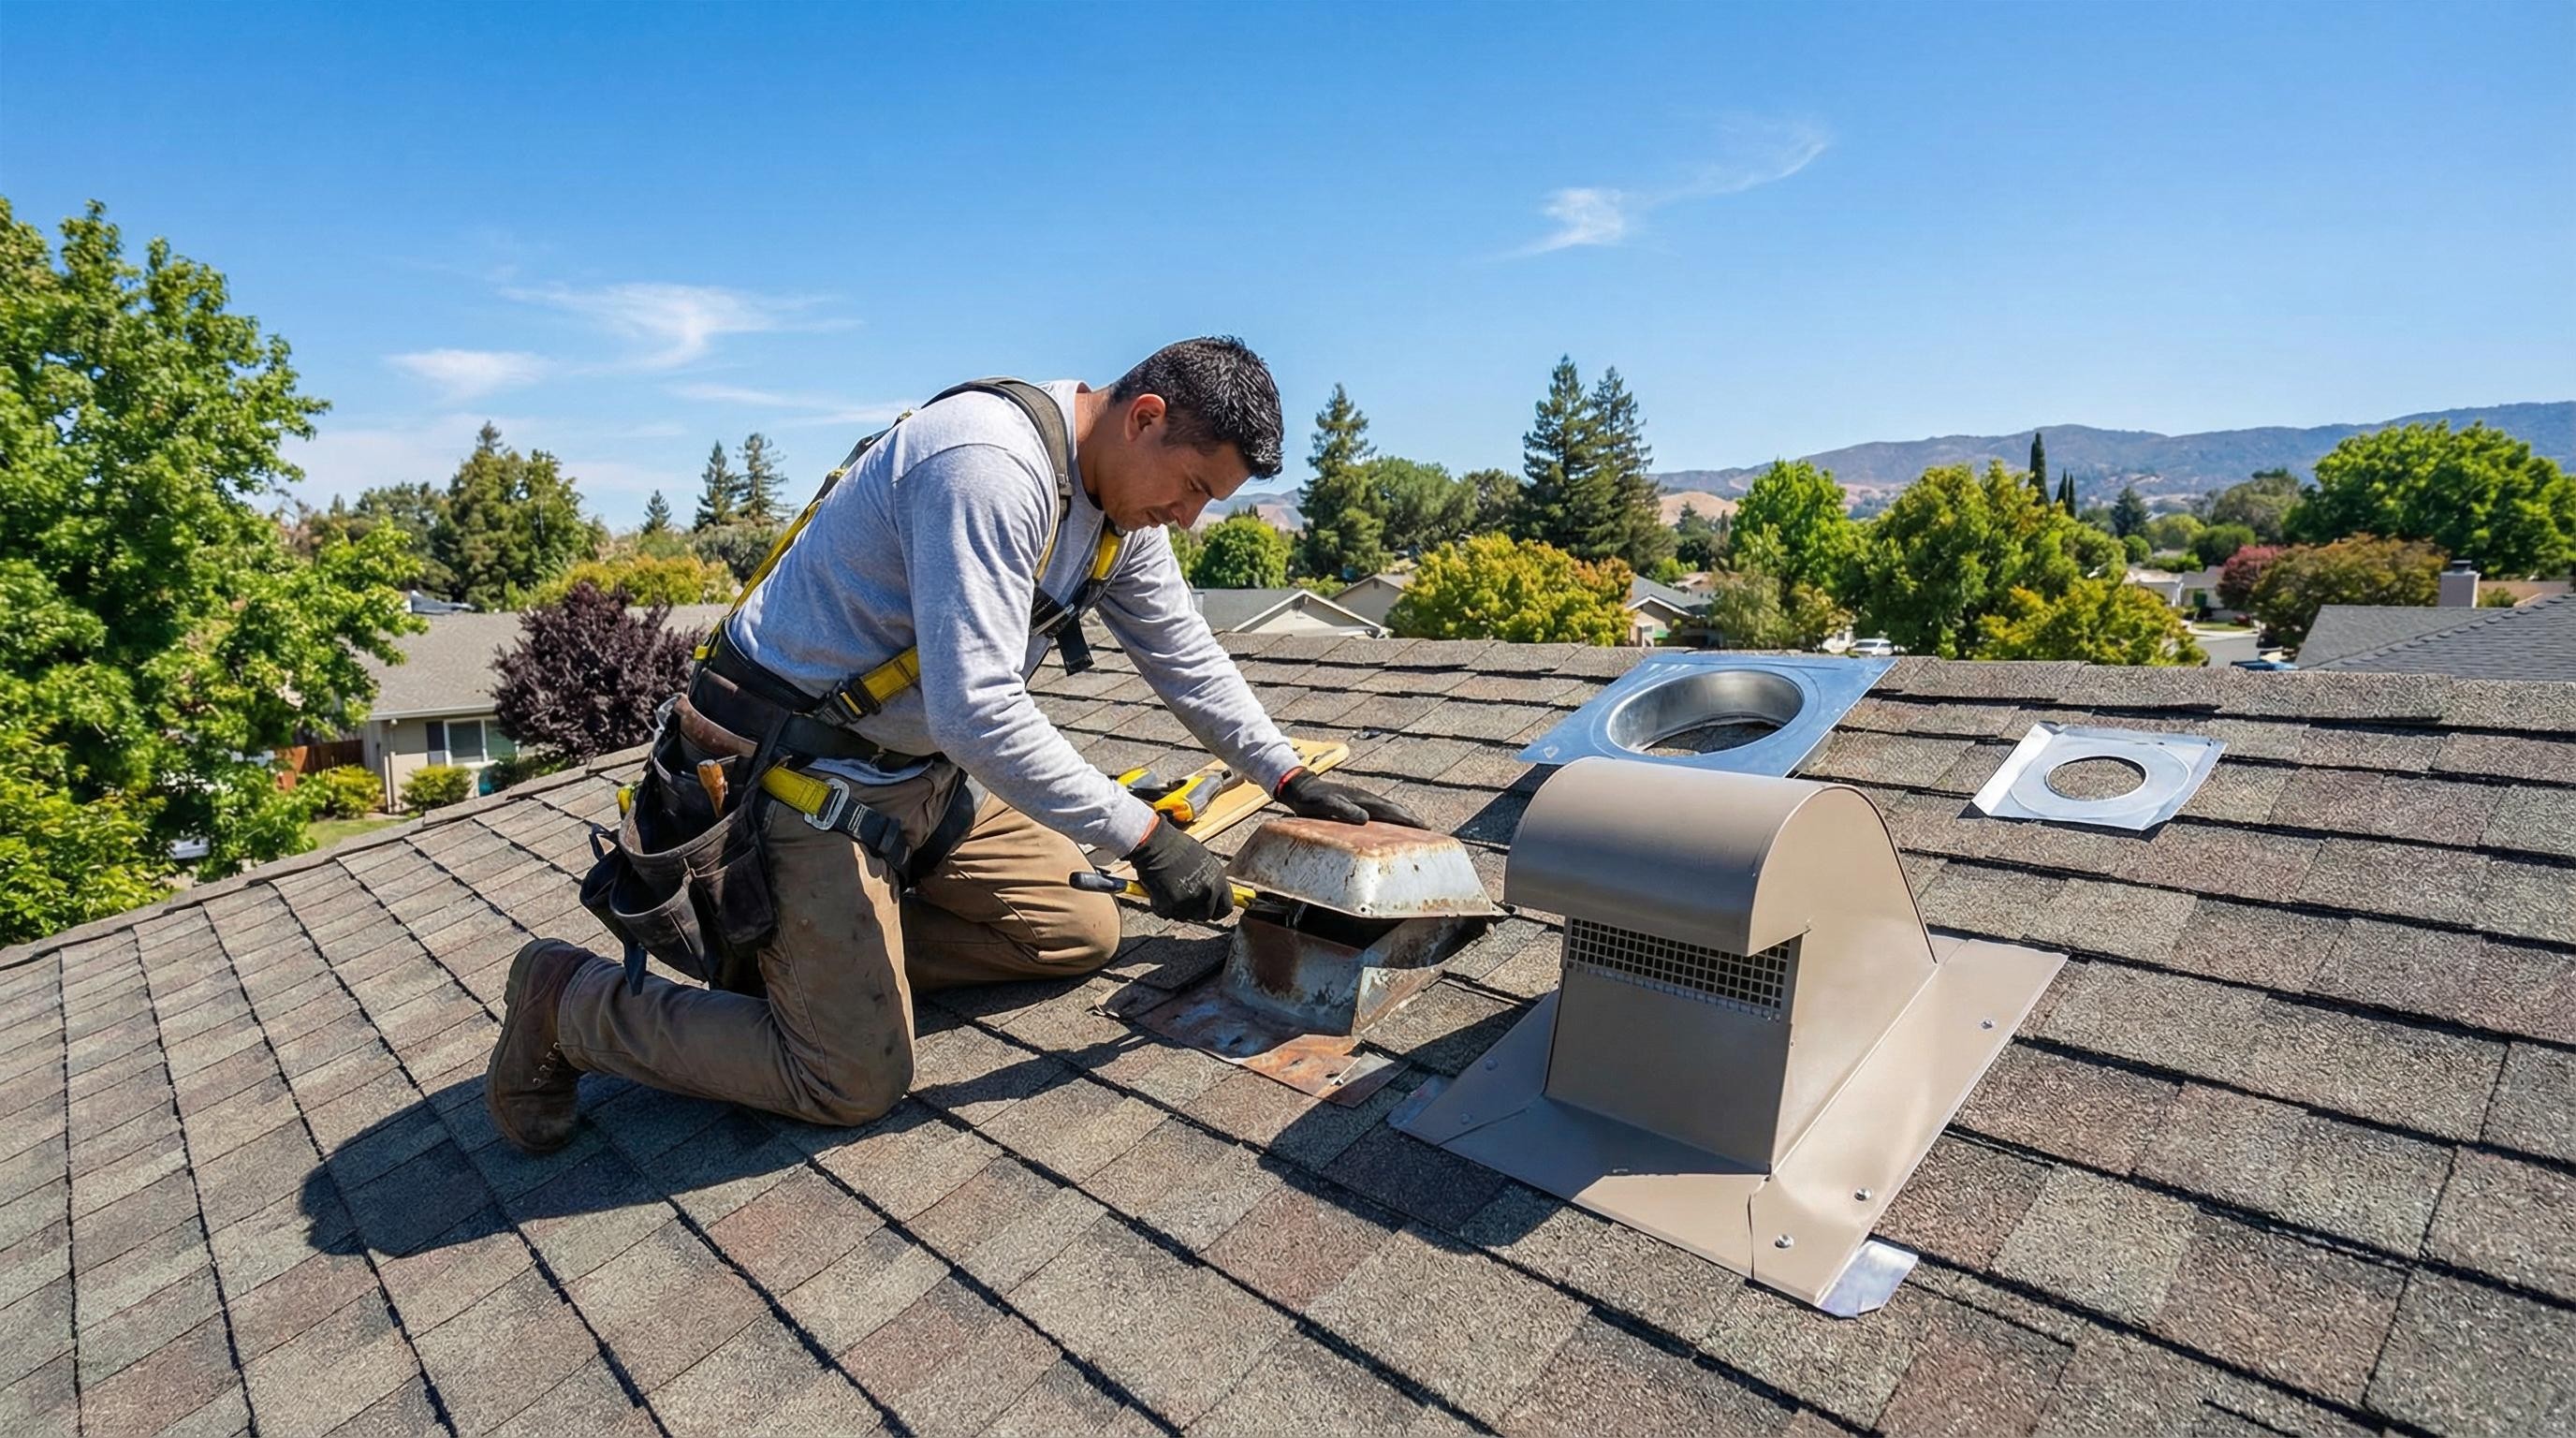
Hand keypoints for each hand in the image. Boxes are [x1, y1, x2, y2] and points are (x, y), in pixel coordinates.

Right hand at [1124, 818, 1235, 921]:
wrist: (1156, 844)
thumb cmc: (1176, 847)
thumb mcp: (1203, 860)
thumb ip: (1209, 879)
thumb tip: (1210, 892)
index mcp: (1218, 880)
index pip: (1226, 907)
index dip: (1217, 911)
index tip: (1210, 912)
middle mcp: (1208, 892)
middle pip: (1205, 916)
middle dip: (1194, 912)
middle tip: (1183, 903)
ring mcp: (1190, 900)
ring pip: (1184, 916)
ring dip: (1176, 909)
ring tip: (1167, 890)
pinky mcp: (1171, 905)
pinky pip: (1166, 913)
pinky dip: (1160, 906)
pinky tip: (1157, 890)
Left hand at [1276, 768, 1427, 829]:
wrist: (1299, 787)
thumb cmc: (1311, 799)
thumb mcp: (1325, 805)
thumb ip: (1343, 810)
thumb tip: (1365, 818)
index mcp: (1362, 799)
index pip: (1390, 810)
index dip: (1407, 819)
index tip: (1424, 827)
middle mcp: (1365, 797)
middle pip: (1393, 809)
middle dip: (1410, 818)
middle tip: (1428, 829)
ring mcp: (1361, 799)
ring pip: (1387, 809)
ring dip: (1402, 817)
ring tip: (1415, 827)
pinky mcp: (1355, 802)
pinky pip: (1378, 811)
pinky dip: (1389, 817)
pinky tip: (1388, 824)